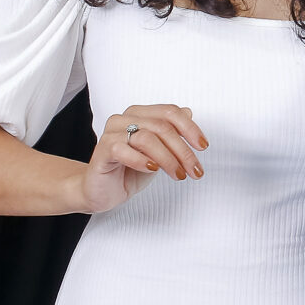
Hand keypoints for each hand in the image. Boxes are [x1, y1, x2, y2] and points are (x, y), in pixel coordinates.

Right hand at [75, 105, 207, 213]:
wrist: (103, 192)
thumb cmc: (130, 170)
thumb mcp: (160, 153)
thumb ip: (172, 133)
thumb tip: (188, 112)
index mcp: (139, 114)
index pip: (170, 112)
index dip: (190, 128)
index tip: (203, 147)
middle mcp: (124, 119)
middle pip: (162, 127)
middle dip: (183, 151)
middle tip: (193, 170)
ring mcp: (111, 133)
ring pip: (146, 137)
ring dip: (167, 159)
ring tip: (177, 174)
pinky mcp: (102, 150)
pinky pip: (122, 149)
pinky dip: (141, 160)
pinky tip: (152, 169)